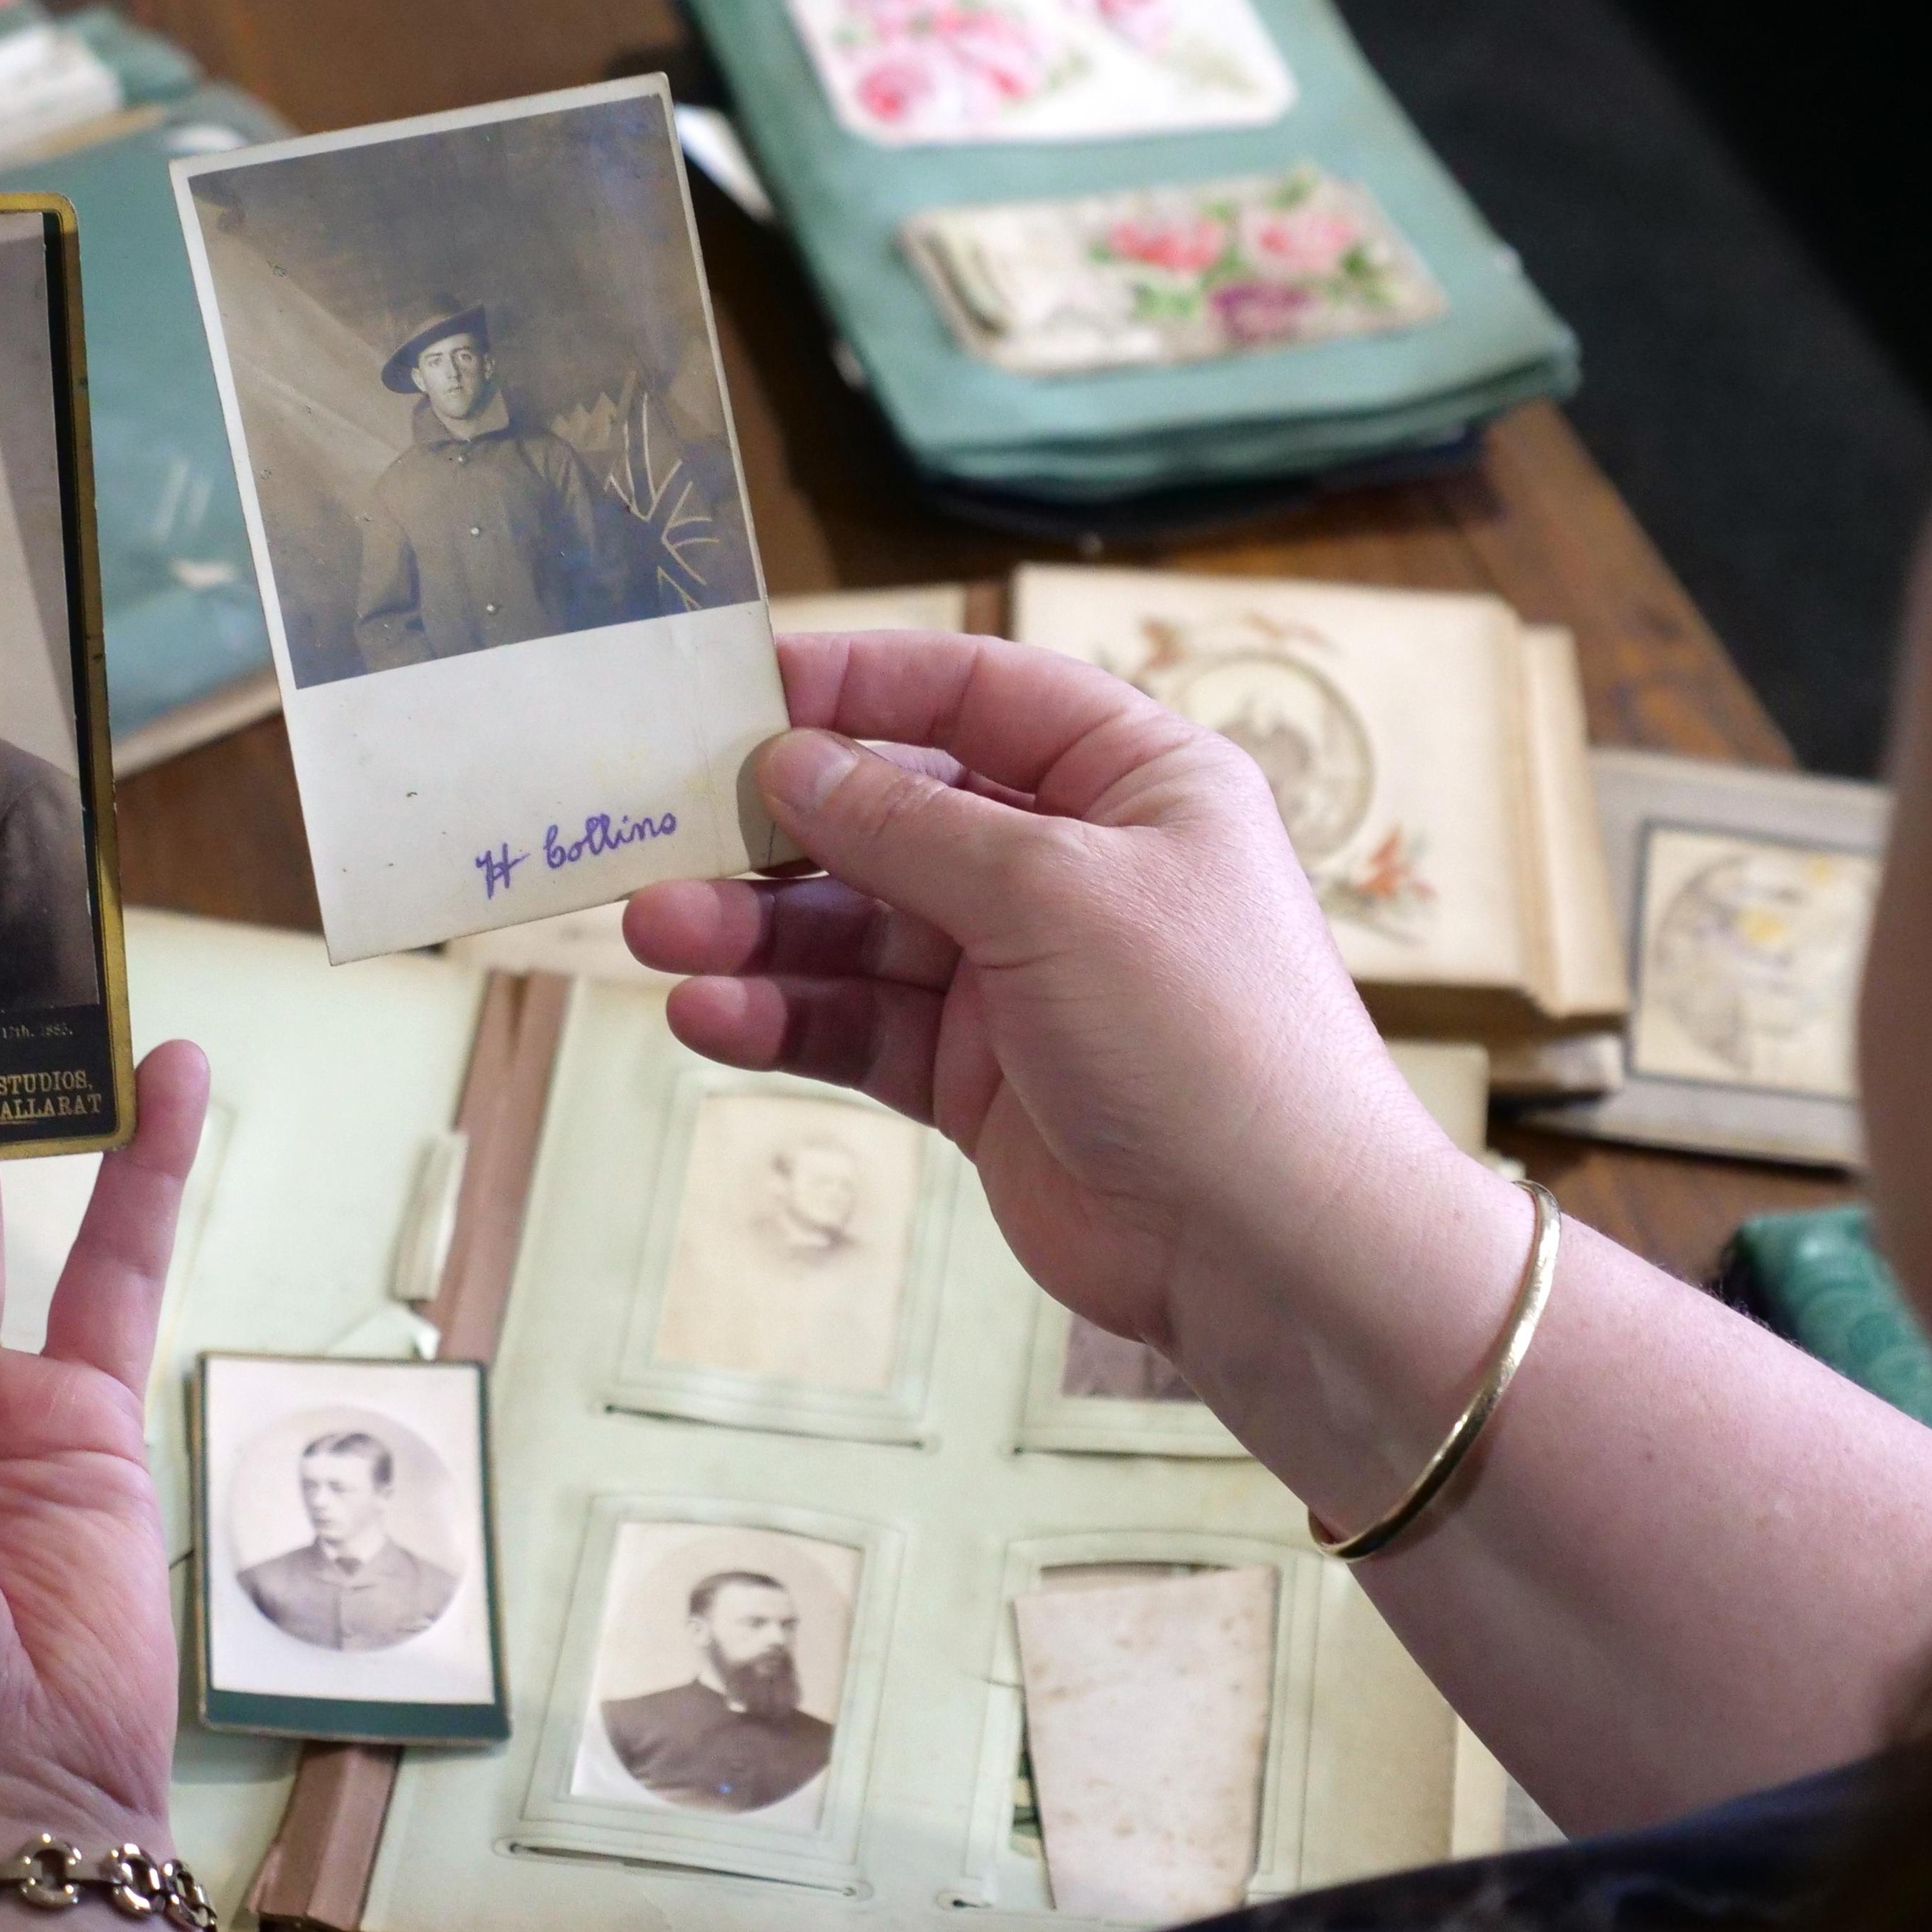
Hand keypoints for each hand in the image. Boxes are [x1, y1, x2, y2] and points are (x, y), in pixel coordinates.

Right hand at [624, 631, 1517, 1491]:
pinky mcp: (980, 1079)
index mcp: (1133, 781)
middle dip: (780, 825)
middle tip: (660, 828)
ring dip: (759, 928)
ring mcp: (1023, 977)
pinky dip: (786, 1015)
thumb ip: (912, 824)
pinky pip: (861, 1025)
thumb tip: (793, 762)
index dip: (861, 682)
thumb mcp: (1054, 894)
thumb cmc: (1207, 1038)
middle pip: (897, 812)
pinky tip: (708, 1013)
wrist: (1274, 1250)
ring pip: (861, 927)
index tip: (740, 687)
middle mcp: (1075, 866)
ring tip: (657, 932)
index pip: (979, 692)